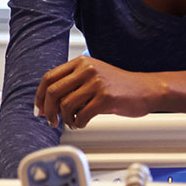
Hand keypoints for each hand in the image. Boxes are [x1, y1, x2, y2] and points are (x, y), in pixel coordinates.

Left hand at [33, 56, 163, 128]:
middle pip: (53, 91)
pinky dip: (79, 123)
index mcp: (80, 62)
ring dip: (65, 119)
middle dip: (48, 110)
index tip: (39, 109)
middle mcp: (87, 69)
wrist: (146, 89)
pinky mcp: (106, 97)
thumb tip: (48, 105)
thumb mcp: (92, 77)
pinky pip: (82, 114)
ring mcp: (96, 82)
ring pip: (66, 105)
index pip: (49, 78)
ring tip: (72, 122)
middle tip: (51, 121)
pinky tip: (83, 123)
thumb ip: (72, 85)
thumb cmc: (118, 86)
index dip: (39, 96)